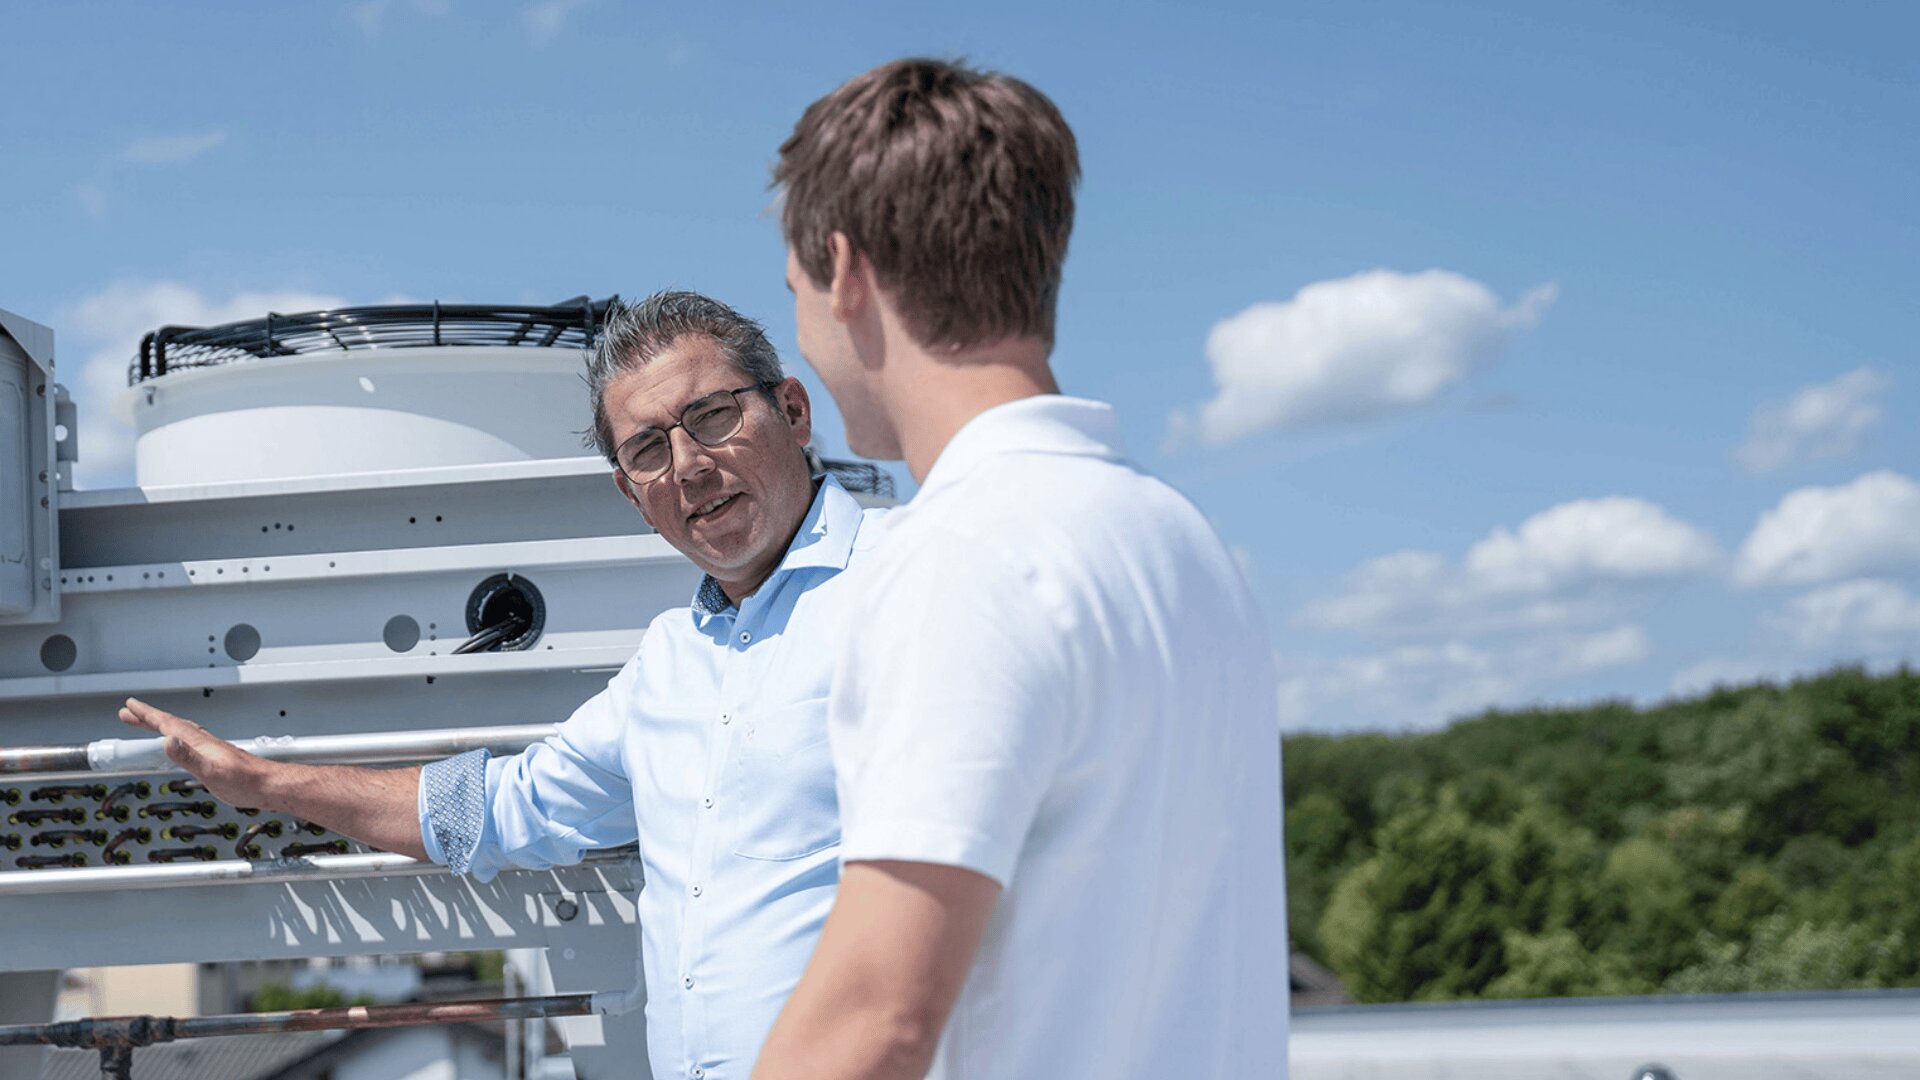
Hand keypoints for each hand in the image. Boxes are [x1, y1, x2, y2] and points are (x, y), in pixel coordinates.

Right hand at [118, 697, 273, 810]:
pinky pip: (189, 741)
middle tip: (128, 712)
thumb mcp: (210, 772)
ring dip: (161, 726)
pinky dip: (177, 737)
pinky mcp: (215, 756)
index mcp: (198, 742)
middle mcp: (203, 741)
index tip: (130, 705)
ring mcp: (209, 748)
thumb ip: (188, 757)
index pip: (168, 724)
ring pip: (180, 731)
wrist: (268, 785)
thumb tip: (167, 741)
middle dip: (148, 718)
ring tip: (147, 725)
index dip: (147, 715)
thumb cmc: (244, 780)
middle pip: (171, 724)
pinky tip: (178, 744)